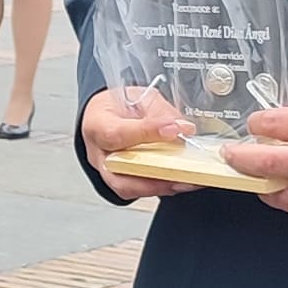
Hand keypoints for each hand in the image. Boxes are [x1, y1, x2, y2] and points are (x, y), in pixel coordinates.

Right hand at [80, 87, 206, 200]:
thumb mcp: (139, 96)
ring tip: (190, 179)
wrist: (108, 117)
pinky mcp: (121, 182)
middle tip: (184, 169)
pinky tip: (182, 181)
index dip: (146, 133)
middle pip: (118, 174)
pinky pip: (139, 191)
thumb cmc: (120, 106)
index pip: (117, 133)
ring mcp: (107, 172)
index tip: (174, 129)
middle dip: (154, 175)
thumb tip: (182, 128)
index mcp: (98, 124)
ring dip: (161, 186)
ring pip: (128, 188)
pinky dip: (162, 187)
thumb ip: (159, 112)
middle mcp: (98, 154)